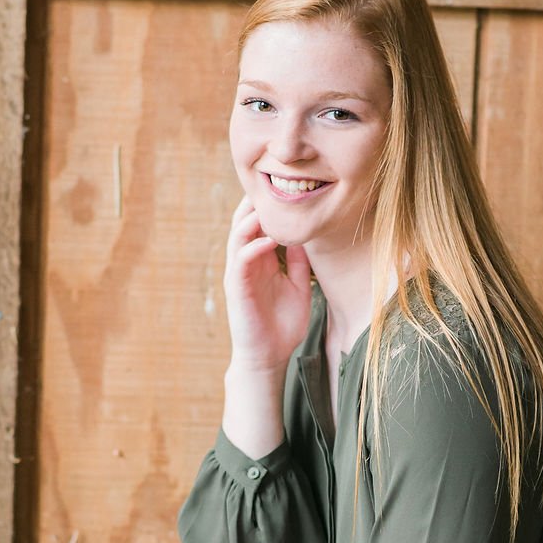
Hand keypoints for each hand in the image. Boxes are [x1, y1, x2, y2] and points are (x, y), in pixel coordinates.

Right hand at [224, 193, 312, 370]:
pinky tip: (269, 241)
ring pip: (238, 234)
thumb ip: (299, 262)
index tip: (290, 188)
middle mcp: (248, 261)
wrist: (269, 357)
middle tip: (277, 185)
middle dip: (258, 202)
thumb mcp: (298, 287)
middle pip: (245, 220)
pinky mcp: (236, 287)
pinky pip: (240, 259)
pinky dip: (253, 246)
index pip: (261, 223)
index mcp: (262, 259)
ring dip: (252, 218)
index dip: (271, 205)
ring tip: (269, 205)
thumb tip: (306, 235)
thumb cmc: (282, 325)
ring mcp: (240, 272)